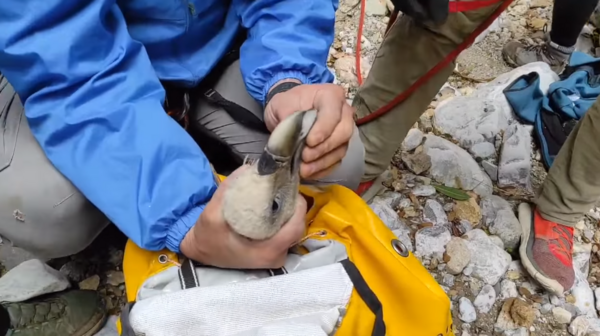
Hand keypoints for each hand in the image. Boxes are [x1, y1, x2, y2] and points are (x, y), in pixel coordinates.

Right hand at [180, 165, 306, 268]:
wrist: (200, 251)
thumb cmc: (208, 236)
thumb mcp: (213, 211)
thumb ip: (231, 188)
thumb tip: (251, 167)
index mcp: (267, 250)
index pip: (296, 226)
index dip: (297, 205)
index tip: (289, 188)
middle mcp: (276, 256)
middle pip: (298, 227)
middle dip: (294, 206)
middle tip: (283, 188)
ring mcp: (276, 257)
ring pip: (294, 231)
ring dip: (290, 213)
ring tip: (279, 196)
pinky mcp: (273, 254)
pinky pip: (287, 234)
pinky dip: (284, 220)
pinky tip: (274, 208)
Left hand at [264, 81, 354, 179]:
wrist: (287, 111)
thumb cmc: (286, 104)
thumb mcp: (281, 104)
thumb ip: (287, 116)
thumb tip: (290, 134)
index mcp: (331, 96)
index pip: (334, 113)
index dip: (324, 129)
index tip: (309, 142)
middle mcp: (343, 113)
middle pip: (344, 132)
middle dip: (324, 147)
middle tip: (305, 156)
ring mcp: (342, 132)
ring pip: (341, 149)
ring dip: (322, 162)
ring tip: (304, 169)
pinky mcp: (338, 148)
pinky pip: (336, 161)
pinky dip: (323, 169)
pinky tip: (308, 173)